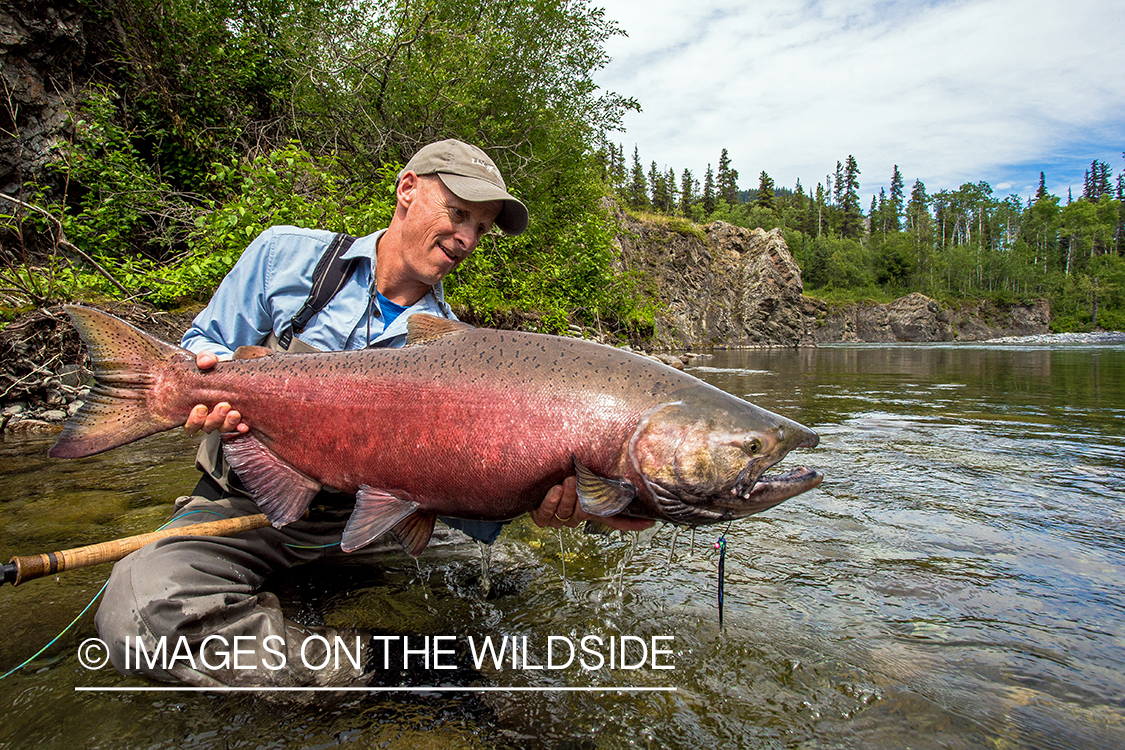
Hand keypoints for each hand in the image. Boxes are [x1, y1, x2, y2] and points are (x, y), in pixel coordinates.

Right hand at [183, 351, 248, 435]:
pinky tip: (245, 425)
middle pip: (207, 427)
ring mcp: (223, 420)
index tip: (201, 408)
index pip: (191, 423)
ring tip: (235, 413)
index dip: (195, 420)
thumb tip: (204, 361)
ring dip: (228, 423)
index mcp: (196, 408)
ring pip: (222, 429)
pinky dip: (240, 428)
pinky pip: (237, 429)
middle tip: (224, 406)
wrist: (233, 371)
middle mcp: (208, 417)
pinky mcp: (237, 420)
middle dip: (214, 419)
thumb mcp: (210, 361)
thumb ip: (205, 358)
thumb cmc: (216, 369)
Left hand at [530, 475, 654, 531]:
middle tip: (579, 479)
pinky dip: (551, 502)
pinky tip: (553, 490)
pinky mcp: (543, 519)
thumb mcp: (580, 466)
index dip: (632, 523)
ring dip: (567, 497)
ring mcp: (560, 519)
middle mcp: (578, 515)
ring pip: (568, 514)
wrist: (528, 471)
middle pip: (588, 513)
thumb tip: (618, 444)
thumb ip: (596, 465)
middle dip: (584, 496)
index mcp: (590, 506)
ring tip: (565, 480)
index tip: (650, 523)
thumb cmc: (557, 466)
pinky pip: (548, 515)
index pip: (615, 518)